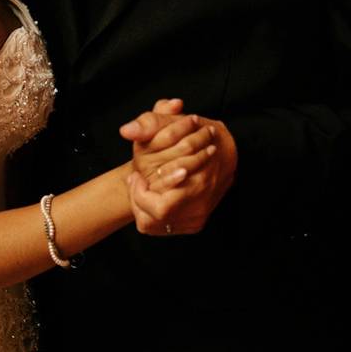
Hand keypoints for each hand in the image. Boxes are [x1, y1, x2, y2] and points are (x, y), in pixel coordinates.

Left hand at [121, 103, 237, 235]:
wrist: (224, 151)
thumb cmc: (196, 135)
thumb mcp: (172, 123)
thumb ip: (150, 123)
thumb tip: (127, 131)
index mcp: (197, 183)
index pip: (159, 208)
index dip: (140, 194)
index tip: (136, 176)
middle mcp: (200, 205)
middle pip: (152, 220)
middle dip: (137, 201)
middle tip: (136, 181)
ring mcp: (199, 216)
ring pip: (154, 226)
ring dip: (142, 208)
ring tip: (141, 187)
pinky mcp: (197, 222)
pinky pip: (163, 228)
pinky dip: (152, 214)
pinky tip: (151, 195)